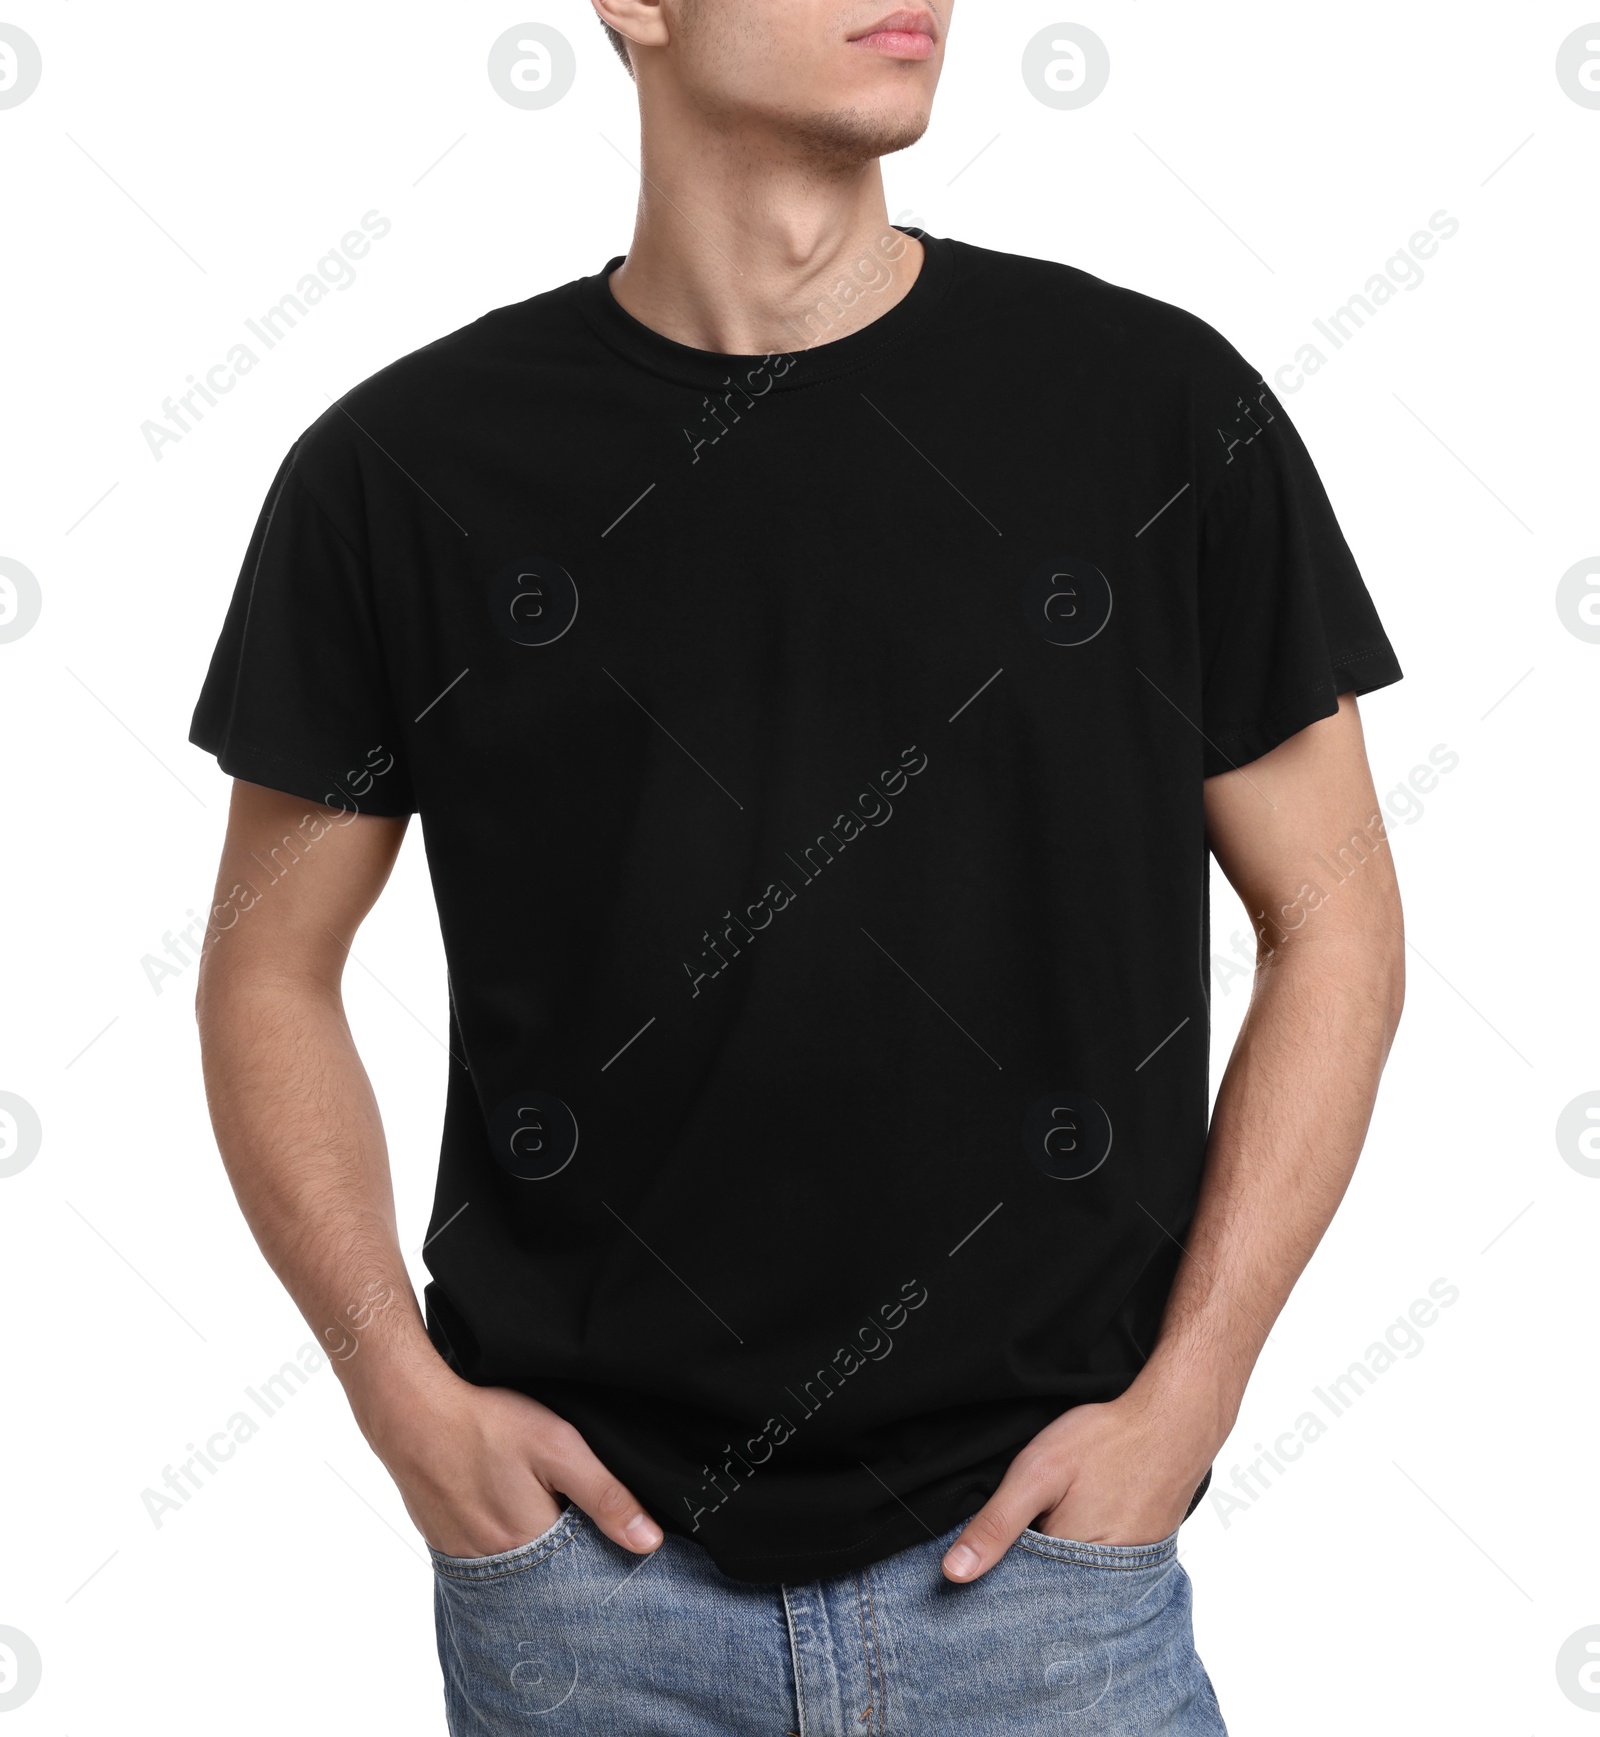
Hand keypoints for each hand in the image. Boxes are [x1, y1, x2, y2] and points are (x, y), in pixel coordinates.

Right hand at [353, 1357, 663, 1559]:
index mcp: (528, 1545)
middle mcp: (493, 1564)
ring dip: (533, 1545)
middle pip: (546, 1575)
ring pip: (515, 1565)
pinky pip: (484, 1554)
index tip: (610, 1531)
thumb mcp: (559, 1447)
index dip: (600, 1551)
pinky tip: (503, 1502)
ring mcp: (463, 1555)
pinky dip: (501, 1536)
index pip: (580, 1573)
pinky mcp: (443, 1540)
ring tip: (535, 1501)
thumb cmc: (484, 1422)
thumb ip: (605, 1496)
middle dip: (566, 1552)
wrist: (410, 1410)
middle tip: (567, 1505)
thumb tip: (648, 1542)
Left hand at [941, 1385, 1222, 1582]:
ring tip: (1046, 1524)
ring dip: (1049, 1568)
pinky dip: (1076, 1559)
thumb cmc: (1106, 1444)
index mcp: (1070, 1574)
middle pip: (1043, 1597)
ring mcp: (1125, 1578)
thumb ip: (997, 1524)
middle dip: (1019, 1577)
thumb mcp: (1037, 1474)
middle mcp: (1102, 1589)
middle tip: (1016, 1528)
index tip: (971, 1561)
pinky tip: (1069, 1527)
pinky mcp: (1138, 1561)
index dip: (989, 1580)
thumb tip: (954, 1574)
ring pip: (1069, 1587)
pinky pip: (1096, 1574)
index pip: (1014, 1598)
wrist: (1172, 1424)